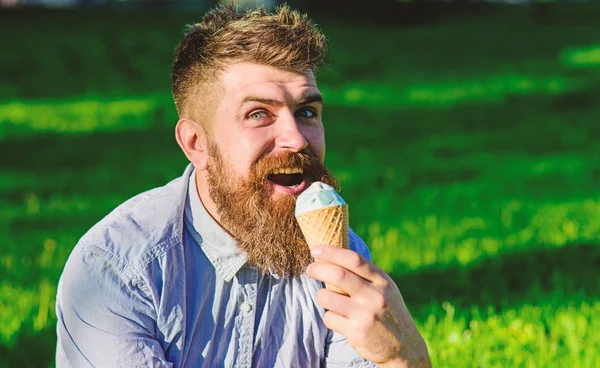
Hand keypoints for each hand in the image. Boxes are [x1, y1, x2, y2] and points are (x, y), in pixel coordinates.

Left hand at [306, 245, 430, 367]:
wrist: (405, 347)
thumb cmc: (388, 311)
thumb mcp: (385, 288)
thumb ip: (365, 275)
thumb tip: (332, 256)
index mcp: (382, 281)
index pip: (354, 260)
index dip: (331, 252)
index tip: (315, 248)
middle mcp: (374, 296)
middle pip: (338, 275)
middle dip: (318, 269)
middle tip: (310, 269)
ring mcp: (365, 314)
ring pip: (327, 297)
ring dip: (321, 296)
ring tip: (327, 298)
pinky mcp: (356, 333)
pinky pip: (329, 318)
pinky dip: (329, 317)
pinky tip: (339, 319)